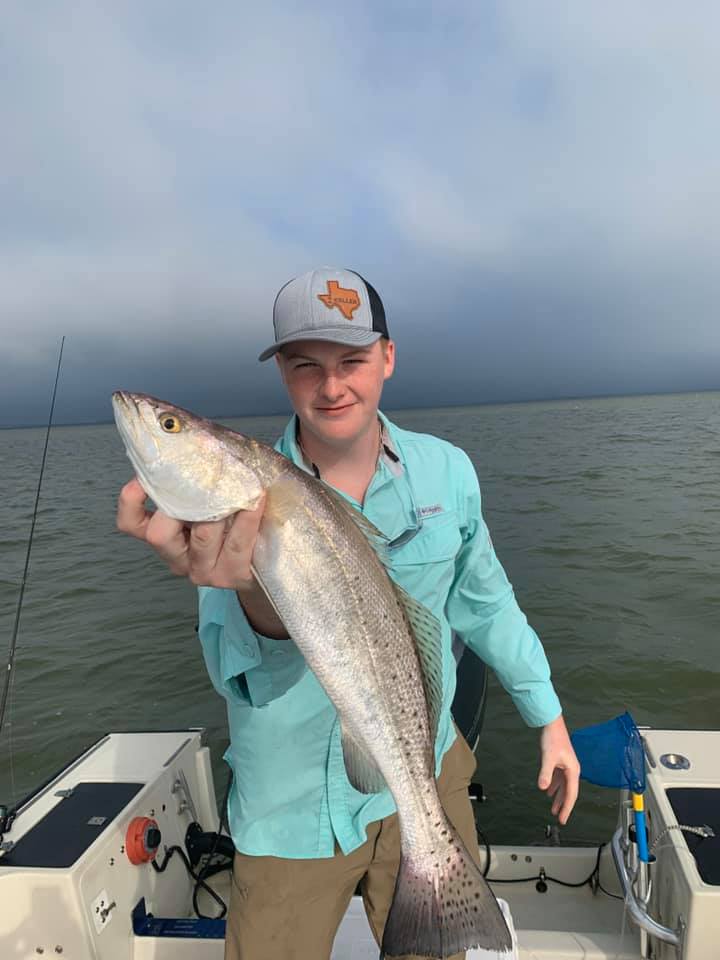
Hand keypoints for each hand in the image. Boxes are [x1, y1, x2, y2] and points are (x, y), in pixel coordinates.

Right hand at [116, 477, 263, 588]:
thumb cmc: (233, 511)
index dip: (130, 502)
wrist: (268, 548)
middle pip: (159, 534)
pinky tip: (255, 500)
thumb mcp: (209, 491)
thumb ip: (194, 471)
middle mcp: (177, 557)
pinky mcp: (232, 575)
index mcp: (164, 534)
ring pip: (202, 535)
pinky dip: (247, 518)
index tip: (139, 479)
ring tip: (235, 488)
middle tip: (199, 481)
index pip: (131, 524)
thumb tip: (182, 426)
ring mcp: (203, 570)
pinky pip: (237, 543)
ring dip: (219, 508)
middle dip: (178, 503)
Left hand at [538, 714, 579, 824]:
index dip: (567, 808)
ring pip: (564, 787)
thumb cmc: (552, 738)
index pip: (571, 794)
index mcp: (573, 770)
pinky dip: (554, 786)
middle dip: (564, 805)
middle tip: (559, 818)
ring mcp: (566, 766)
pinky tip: (548, 791)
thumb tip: (543, 788)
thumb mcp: (548, 757)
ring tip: (553, 809)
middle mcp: (572, 770)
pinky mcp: (560, 762)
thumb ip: (546, 773)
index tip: (562, 819)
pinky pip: (559, 779)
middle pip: (569, 792)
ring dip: (558, 797)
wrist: (551, 723)